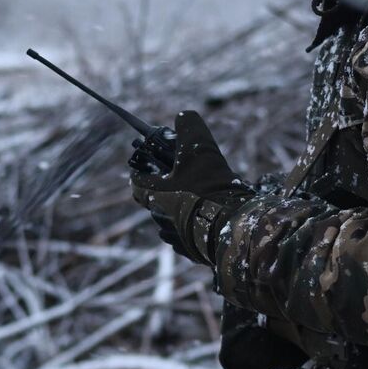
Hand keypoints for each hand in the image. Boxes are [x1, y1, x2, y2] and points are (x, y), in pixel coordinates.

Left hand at [128, 110, 249, 265]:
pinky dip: (196, 227)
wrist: (231, 226)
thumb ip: (188, 125)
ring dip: (183, 209)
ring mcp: (175, 238)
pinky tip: (212, 218)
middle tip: (188, 179)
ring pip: (173, 219)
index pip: (136, 181)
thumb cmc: (209, 187)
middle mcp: (159, 218)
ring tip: (205, 199)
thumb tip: (182, 116)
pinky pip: (189, 236)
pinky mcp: (192, 251)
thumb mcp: (199, 147)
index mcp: (153, 194)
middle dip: (169, 189)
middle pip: (156, 200)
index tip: (152, 163)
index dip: (142, 169)